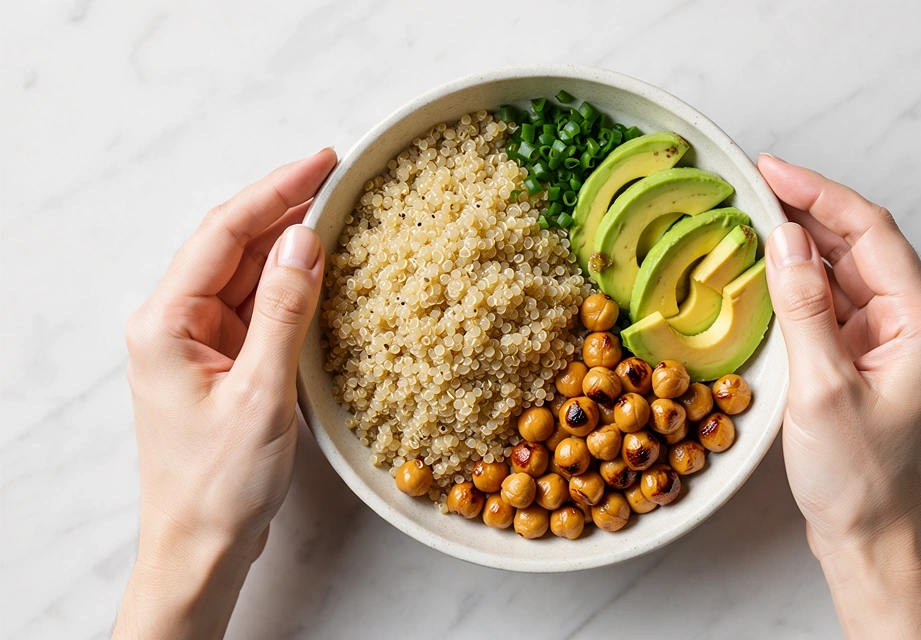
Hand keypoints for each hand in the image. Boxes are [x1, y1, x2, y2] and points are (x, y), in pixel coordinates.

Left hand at [113, 149, 336, 638]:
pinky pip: (254, 305)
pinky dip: (286, 283)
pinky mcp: (219, 360)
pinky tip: (317, 268)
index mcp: (166, 323)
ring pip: (244, 271)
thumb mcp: (260, 395)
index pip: (224, 233)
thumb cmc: (221, 484)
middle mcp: (173, 323)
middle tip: (337, 175)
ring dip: (286, 242)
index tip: (322, 161)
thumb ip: (282, 312)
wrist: (202, 545)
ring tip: (336, 209)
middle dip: (282, 206)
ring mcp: (196, 341)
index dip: (274, 190)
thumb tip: (304, 241)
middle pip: (231, 243)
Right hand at [758, 154, 920, 637]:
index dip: (818, 193)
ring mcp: (888, 342)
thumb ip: (803, 308)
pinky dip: (798, 285)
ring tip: (750, 220)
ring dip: (799, 247)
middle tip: (750, 187)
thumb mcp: (822, 388)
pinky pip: (831, 305)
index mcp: (920, 323)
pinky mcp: (864, 360)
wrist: (869, 538)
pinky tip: (766, 275)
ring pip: (842, 272)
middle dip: (806, 212)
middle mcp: (911, 324)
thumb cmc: (858, 477)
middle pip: (858, 245)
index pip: (870, 232)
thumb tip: (783, 240)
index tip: (770, 169)